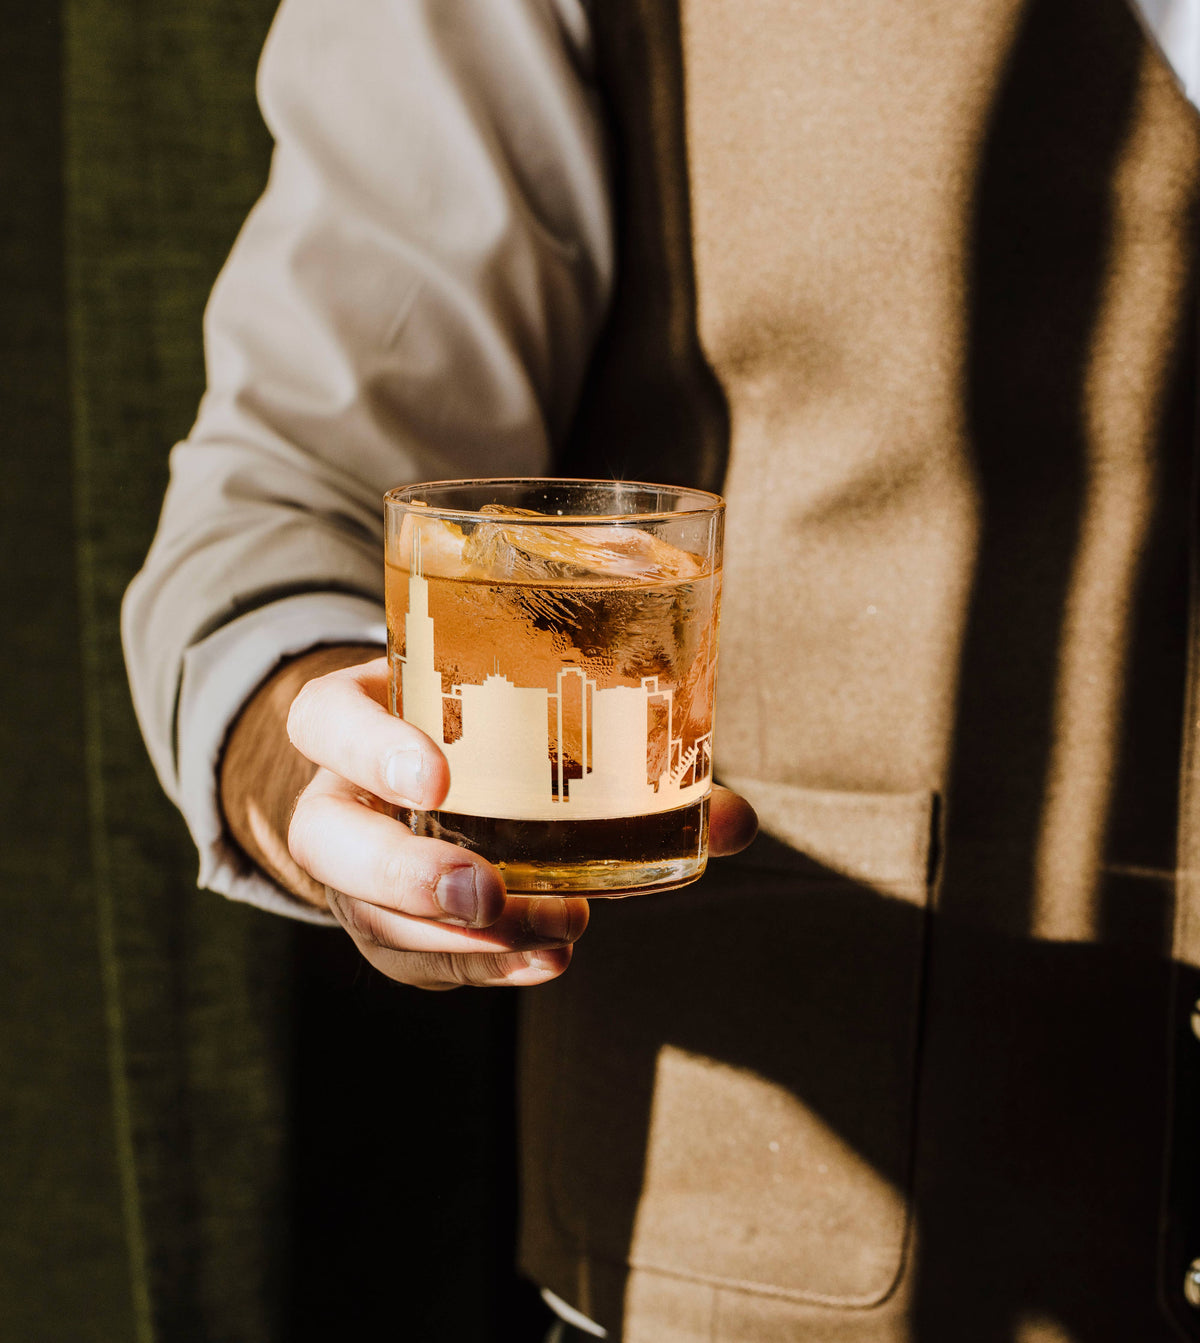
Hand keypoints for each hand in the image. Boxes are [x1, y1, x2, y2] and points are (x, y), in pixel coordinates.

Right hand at [222, 649, 757, 991]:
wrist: (423, 767)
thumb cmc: (485, 731)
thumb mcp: (529, 716)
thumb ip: (629, 755)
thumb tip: (737, 823)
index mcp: (362, 716)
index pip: (324, 720)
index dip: (367, 749)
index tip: (438, 778)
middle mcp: (344, 795)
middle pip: (326, 840)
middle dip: (405, 873)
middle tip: (484, 891)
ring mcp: (357, 868)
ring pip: (367, 915)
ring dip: (458, 940)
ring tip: (551, 941)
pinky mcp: (387, 924)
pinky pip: (414, 959)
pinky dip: (483, 965)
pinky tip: (543, 963)